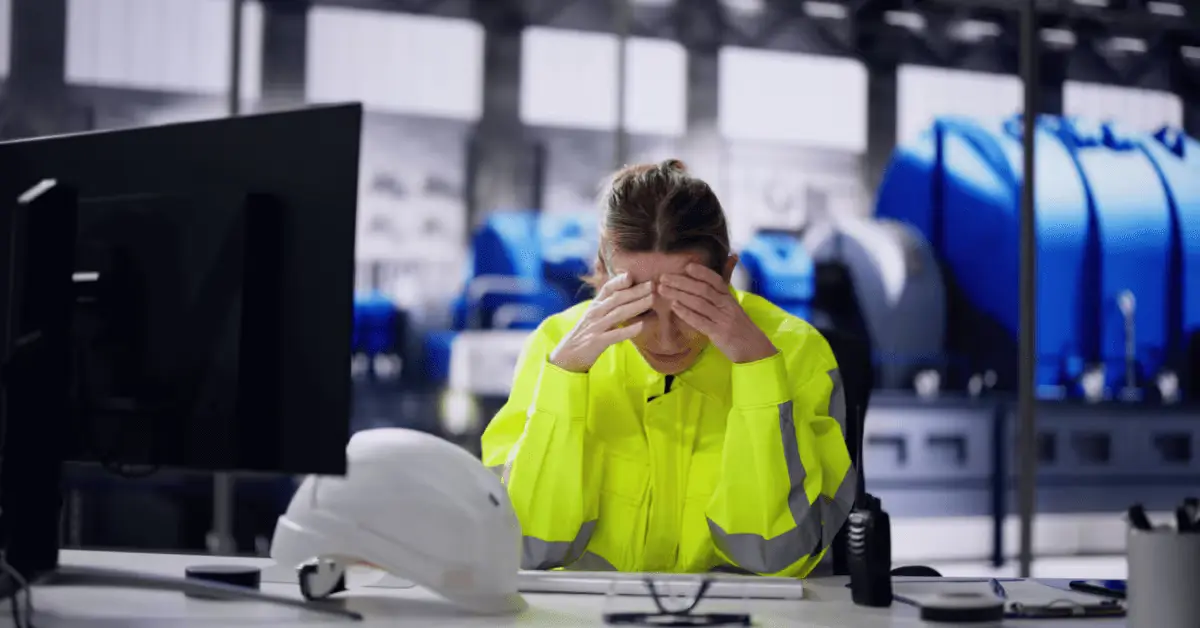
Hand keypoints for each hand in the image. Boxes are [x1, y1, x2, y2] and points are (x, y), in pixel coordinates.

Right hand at [549, 273, 652, 372]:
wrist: (568, 354)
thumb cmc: (586, 333)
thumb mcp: (594, 315)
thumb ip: (608, 304)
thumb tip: (628, 293)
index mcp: (595, 305)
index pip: (607, 288)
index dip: (619, 280)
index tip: (633, 275)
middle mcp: (595, 313)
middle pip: (617, 298)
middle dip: (635, 291)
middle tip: (652, 285)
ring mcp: (596, 327)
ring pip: (618, 313)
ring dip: (636, 305)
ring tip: (651, 300)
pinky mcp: (597, 341)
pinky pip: (615, 334)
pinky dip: (628, 330)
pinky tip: (641, 326)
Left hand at [659, 264, 776, 363]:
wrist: (754, 349)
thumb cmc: (740, 328)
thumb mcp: (732, 308)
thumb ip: (719, 296)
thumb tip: (706, 282)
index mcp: (730, 298)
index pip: (716, 280)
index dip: (701, 272)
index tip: (686, 266)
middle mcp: (726, 305)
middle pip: (702, 289)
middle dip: (681, 282)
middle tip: (664, 278)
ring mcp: (723, 319)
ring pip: (699, 303)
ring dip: (679, 294)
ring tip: (663, 290)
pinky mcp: (718, 333)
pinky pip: (700, 321)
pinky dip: (686, 313)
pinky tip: (674, 307)